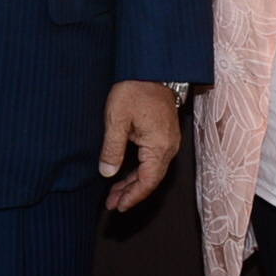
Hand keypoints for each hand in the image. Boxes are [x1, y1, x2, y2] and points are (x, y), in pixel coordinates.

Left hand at [98, 80, 181, 212]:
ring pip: (152, 170)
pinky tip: (126, 172)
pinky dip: (140, 169)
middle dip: (131, 193)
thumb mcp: (116, 119)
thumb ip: (112, 149)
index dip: (132, 196)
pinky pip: (153, 160)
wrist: (151, 69)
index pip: (147, 182)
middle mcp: (169, 147)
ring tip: (115, 192)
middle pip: (151, 179)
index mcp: (159, 147)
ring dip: (134, 182)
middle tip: (112, 203)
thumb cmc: (135, 90)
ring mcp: (169, 141)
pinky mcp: (165, 135)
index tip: (118, 206)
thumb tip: (107, 173)